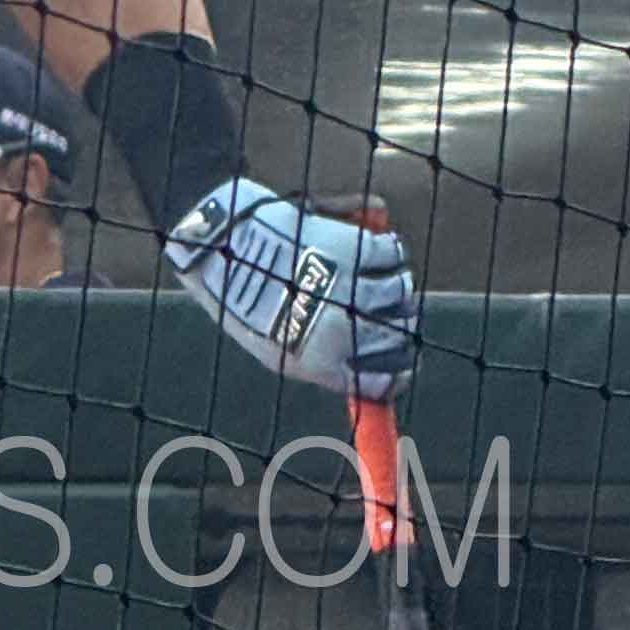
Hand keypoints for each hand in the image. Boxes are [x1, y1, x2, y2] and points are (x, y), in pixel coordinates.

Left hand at [165, 181, 416, 402]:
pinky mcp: (351, 249)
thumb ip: (324, 364)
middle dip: (403, 327)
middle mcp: (338, 330)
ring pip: (400, 292)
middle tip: (400, 315)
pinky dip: (391, 249)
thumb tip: (371, 381)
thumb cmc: (246, 299)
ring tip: (385, 276)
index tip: (405, 366)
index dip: (398, 374)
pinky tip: (379, 246)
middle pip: (397, 336)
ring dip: (397, 285)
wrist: (224, 250)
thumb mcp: (276, 350)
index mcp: (318, 363)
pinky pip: (393, 253)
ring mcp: (347, 288)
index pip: (380, 382)